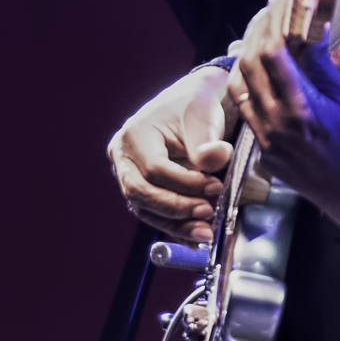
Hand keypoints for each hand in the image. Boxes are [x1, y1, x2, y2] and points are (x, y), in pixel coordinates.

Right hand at [107, 65, 235, 243]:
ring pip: (145, 208)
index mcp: (134, 135)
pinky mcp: (142, 188)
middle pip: (141, 193)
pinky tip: (192, 238)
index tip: (215, 186)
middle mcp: (124, 157)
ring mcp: (129, 175)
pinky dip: (174, 227)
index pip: (155, 169)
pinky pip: (153, 213)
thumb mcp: (203, 114)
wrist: (195, 103)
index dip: (185, 183)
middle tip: (208, 212)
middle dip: (176, 208)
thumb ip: (207, 141)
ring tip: (205, 233)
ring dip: (176, 225)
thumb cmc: (196, 103)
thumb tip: (213, 160)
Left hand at [227, 0, 339, 243]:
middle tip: (277, 0)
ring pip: (241, 83)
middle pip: (251, 62)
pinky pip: (246, 106)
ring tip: (266, 23)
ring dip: (249, 49)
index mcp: (301, 112)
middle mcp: (275, 127)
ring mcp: (264, 141)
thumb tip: (308, 29)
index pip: (274, 52)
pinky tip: (258, 60)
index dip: (278, 16)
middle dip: (262, 25)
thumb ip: (323, 69)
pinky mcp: (262, 151)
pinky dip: (248, 77)